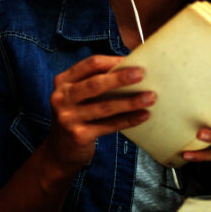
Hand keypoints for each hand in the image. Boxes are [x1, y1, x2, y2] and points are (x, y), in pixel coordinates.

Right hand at [44, 55, 154, 172]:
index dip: (112, 61)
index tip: (132, 60)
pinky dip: (128, 120)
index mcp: (63, 81)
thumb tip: (132, 69)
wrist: (60, 151)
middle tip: (142, 74)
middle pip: (95, 84)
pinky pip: (109, 125)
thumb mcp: (77, 95)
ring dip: (130, 102)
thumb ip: (95, 82)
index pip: (90, 64)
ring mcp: (68, 118)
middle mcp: (61, 98)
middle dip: (120, 78)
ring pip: (104, 106)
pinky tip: (143, 115)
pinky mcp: (78, 136)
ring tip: (150, 97)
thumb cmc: (77, 115)